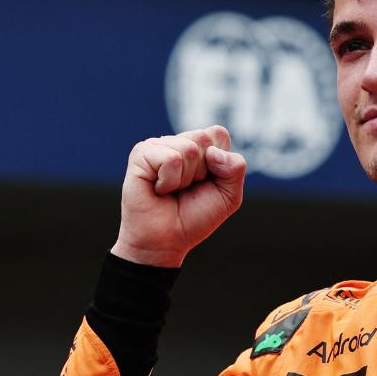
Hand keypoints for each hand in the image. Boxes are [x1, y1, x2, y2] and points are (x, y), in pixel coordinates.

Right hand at [110, 126, 246, 267]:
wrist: (167, 241)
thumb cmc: (194, 217)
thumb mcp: (229, 195)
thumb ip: (235, 167)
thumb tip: (212, 152)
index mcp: (198, 147)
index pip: (218, 134)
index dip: (220, 163)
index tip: (206, 182)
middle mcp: (177, 142)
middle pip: (204, 139)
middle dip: (202, 171)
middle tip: (186, 188)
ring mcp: (157, 146)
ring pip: (188, 149)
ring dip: (185, 179)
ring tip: (172, 190)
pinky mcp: (140, 155)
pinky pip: (170, 159)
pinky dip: (169, 181)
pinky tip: (159, 189)